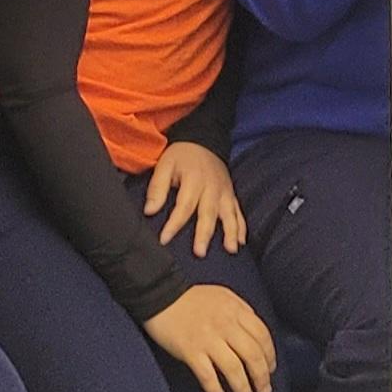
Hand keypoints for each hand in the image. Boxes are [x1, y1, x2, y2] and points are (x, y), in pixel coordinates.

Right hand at [143, 285, 276, 391]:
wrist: (159, 293)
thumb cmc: (192, 298)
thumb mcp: (224, 297)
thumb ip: (241, 314)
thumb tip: (255, 337)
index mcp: (237, 310)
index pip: (262, 336)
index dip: (270, 356)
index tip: (271, 370)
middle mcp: (226, 325)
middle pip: (252, 355)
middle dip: (262, 377)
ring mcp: (208, 339)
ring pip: (233, 369)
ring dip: (243, 389)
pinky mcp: (190, 351)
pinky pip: (208, 376)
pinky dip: (216, 391)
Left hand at [146, 141, 246, 256]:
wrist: (204, 139)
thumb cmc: (181, 155)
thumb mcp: (165, 165)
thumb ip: (158, 188)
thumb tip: (150, 211)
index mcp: (194, 179)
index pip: (184, 206)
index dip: (174, 224)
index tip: (164, 240)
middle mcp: (212, 187)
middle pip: (208, 213)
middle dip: (204, 234)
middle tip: (199, 253)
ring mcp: (224, 191)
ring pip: (229, 214)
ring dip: (231, 233)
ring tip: (231, 250)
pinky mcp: (231, 194)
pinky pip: (238, 211)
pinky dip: (241, 227)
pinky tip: (241, 242)